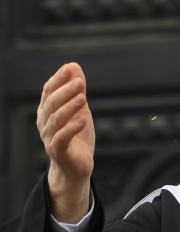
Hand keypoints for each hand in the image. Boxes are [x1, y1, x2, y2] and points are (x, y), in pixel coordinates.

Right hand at [37, 63, 94, 222]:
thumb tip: (74, 66)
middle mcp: (45, 122)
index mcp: (48, 110)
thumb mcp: (80, 109)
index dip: (58, 79)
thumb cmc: (77, 135)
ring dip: (70, 107)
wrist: (76, 166)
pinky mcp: (58, 151)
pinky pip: (62, 138)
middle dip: (65, 91)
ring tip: (83, 97)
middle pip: (52, 104)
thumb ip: (77, 90)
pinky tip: (82, 119)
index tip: (70, 68)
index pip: (49, 91)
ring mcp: (49, 137)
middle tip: (79, 82)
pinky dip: (72, 128)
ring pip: (57, 120)